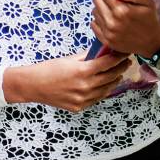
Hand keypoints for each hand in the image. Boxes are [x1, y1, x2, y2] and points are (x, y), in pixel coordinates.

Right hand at [3, 52, 131, 112]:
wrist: (33, 86)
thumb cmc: (49, 69)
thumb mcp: (69, 59)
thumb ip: (87, 56)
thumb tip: (101, 51)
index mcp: (82, 71)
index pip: (107, 64)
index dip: (118, 58)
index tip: (125, 53)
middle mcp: (85, 87)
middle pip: (110, 77)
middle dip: (120, 68)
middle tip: (126, 62)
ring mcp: (83, 99)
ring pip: (106, 90)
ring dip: (114, 81)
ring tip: (118, 74)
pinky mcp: (79, 107)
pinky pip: (96, 98)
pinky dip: (102, 91)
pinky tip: (105, 85)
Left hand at [91, 0, 159, 57]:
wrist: (153, 42)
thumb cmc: (150, 20)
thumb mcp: (148, 2)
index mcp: (122, 11)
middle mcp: (112, 22)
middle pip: (96, 0)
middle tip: (114, 2)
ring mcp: (108, 32)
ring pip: (94, 11)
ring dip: (102, 9)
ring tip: (114, 13)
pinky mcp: (106, 40)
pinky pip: (93, 24)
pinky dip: (99, 21)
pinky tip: (110, 21)